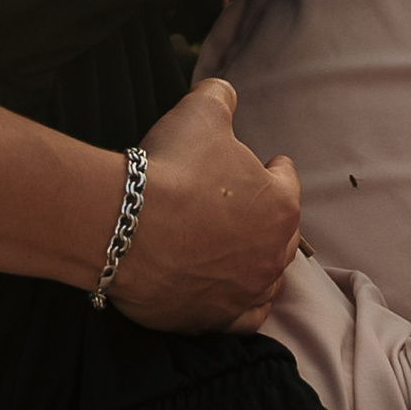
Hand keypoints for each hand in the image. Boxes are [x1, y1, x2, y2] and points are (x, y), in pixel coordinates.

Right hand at [108, 78, 299, 335]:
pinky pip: (245, 318)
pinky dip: (243, 305)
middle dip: (267, 218)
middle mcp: (272, 254)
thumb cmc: (171, 168)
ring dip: (258, 262)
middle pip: (281, 233)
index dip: (273, 167)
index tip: (264, 162)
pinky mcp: (215, 319)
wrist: (124, 226)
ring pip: (267, 278)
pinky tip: (232, 293)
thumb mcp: (200, 112)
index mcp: (280, 204)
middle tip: (243, 206)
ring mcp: (245, 291)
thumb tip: (224, 91)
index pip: (286, 179)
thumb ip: (221, 97)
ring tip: (240, 250)